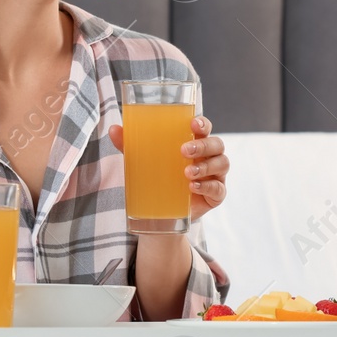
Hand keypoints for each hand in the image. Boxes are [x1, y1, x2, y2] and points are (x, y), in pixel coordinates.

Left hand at [108, 114, 228, 220]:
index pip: (205, 129)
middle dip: (203, 145)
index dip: (203, 124)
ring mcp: (215, 176)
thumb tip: (114, 129)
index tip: (193, 123)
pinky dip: (208, 186)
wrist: (161, 213)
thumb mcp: (143, 161)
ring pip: (222, 163)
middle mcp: (209, 157)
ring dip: (205, 166)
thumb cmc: (158, 178)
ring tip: (187, 172)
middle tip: (184, 150)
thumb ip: (130, 145)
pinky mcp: (215, 195)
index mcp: (195, 144)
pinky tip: (193, 187)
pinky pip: (219, 188)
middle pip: (217, 144)